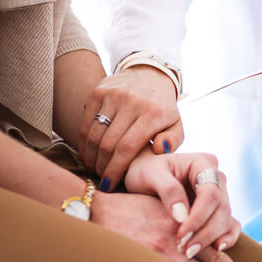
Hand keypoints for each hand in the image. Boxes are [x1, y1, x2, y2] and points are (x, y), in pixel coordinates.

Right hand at [79, 66, 183, 191]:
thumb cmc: (163, 109)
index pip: (127, 148)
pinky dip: (84, 142)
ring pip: (94, 134)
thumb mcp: (177, 124)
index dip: (115, 170)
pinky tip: (88, 153)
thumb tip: (160, 149)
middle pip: (107, 144)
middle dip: (102, 167)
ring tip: (94, 168)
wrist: (150, 76)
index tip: (109, 185)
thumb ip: (173, 140)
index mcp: (153, 113)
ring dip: (91, 156)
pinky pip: (86, 122)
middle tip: (102, 178)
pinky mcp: (99, 91)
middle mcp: (132, 102)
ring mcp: (113, 94)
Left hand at [125, 151, 240, 259]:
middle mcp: (216, 178)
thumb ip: (168, 190)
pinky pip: (229, 225)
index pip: (210, 193)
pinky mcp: (216, 210)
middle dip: (205, 232)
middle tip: (186, 250)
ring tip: (190, 253)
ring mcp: (219, 194)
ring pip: (226, 219)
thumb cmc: (143, 171)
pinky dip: (226, 238)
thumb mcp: (149, 175)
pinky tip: (217, 249)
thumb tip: (182, 216)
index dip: (199, 216)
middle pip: (222, 208)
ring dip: (211, 238)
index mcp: (203, 163)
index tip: (182, 234)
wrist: (141, 178)